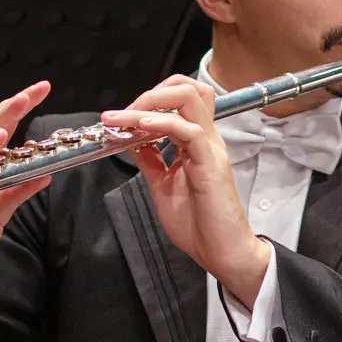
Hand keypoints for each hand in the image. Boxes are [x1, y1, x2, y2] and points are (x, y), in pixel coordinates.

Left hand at [101, 76, 269, 308]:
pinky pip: (190, 131)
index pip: (179, 100)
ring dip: (151, 101)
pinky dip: (163, 123)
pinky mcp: (210, 164)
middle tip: (124, 112)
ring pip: (189, 100)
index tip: (120, 117)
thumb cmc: (198, 224)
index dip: (149, 99)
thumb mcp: (163, 186)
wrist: (221, 252)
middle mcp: (205, 139)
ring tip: (125, 116)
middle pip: (188, 88)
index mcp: (196, 143)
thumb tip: (131, 141)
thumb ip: (151, 162)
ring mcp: (209, 149)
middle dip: (152, 91)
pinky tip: (142, 128)